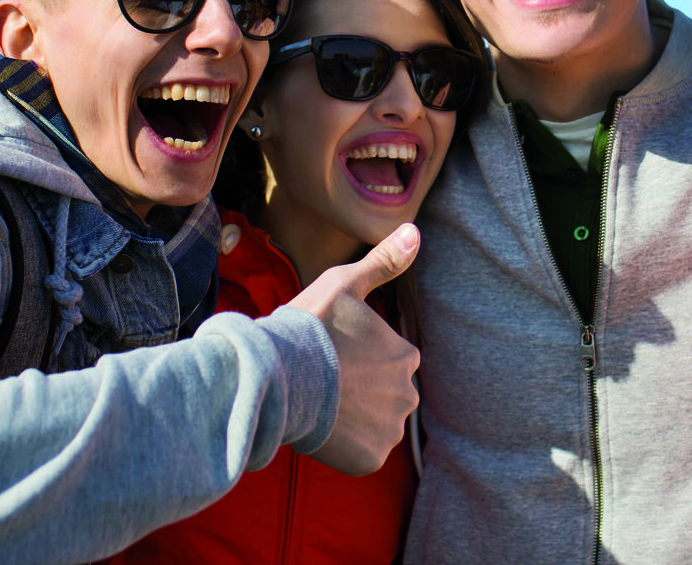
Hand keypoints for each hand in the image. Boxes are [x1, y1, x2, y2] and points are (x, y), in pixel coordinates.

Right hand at [289, 223, 421, 475]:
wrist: (276, 377)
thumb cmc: (308, 328)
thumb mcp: (345, 285)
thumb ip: (384, 262)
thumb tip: (415, 232)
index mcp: (406, 355)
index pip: (387, 362)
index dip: (355, 359)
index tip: (330, 355)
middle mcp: (408, 394)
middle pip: (383, 395)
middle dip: (359, 392)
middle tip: (323, 381)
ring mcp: (390, 430)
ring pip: (374, 425)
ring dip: (353, 419)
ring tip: (320, 404)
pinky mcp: (370, 459)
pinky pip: (362, 454)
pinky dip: (344, 447)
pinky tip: (322, 429)